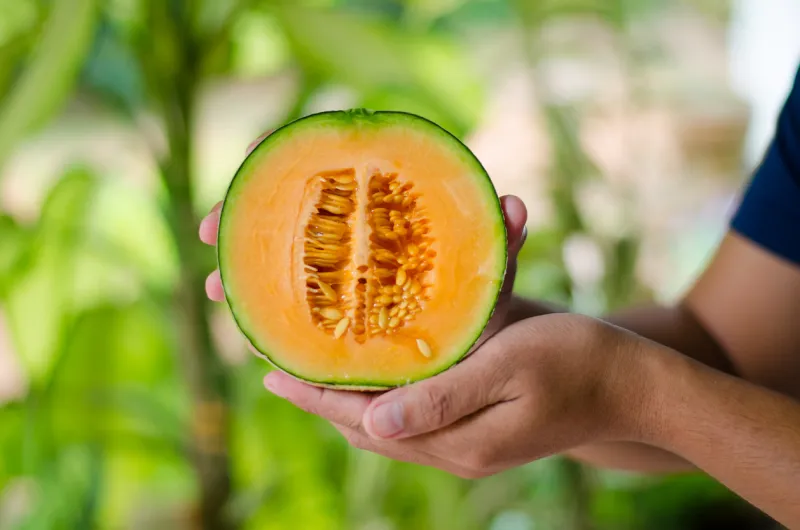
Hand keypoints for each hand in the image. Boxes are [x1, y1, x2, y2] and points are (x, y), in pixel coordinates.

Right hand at [199, 130, 529, 347]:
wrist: (477, 350)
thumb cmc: (481, 304)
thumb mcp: (490, 277)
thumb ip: (498, 246)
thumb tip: (513, 206)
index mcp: (385, 212)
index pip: (331, 166)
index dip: (291, 152)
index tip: (257, 146)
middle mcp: (353, 237)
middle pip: (288, 210)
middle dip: (245, 214)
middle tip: (210, 227)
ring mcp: (337, 278)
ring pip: (278, 263)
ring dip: (242, 270)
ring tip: (217, 287)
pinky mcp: (331, 320)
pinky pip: (289, 313)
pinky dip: (264, 317)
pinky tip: (248, 331)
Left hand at [262, 314, 651, 477]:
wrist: (634, 386)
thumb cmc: (579, 363)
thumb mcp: (511, 368)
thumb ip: (442, 398)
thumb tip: (368, 424)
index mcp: (458, 438)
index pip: (366, 420)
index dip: (316, 396)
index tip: (271, 371)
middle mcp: (455, 446)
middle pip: (367, 426)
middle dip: (320, 398)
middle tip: (277, 366)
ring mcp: (468, 441)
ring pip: (387, 425)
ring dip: (347, 399)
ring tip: (311, 371)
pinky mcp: (480, 426)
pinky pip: (415, 418)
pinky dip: (383, 399)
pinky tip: (373, 377)